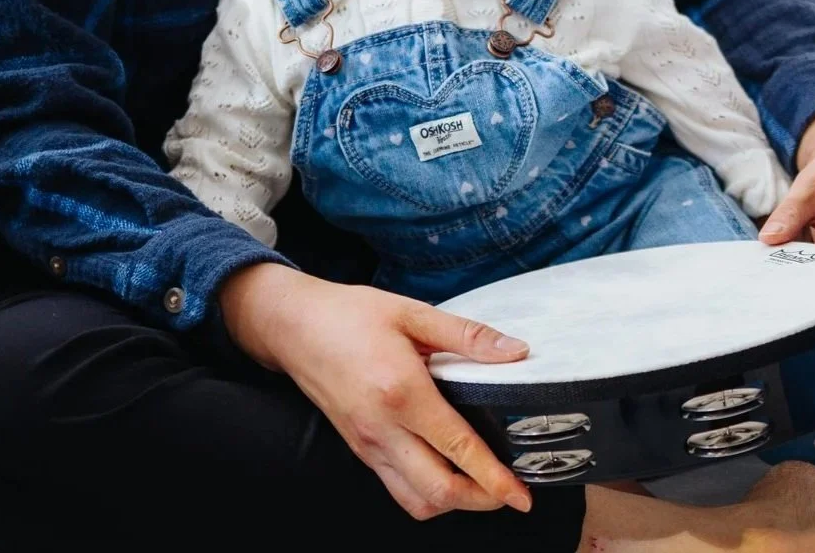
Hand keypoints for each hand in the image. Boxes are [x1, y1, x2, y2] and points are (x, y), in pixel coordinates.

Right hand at [219, 261, 533, 520]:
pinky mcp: (359, 449)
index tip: (520, 495)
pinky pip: (396, 488)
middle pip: (438, 492)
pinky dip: (428, 492)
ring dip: (454, 502)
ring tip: (483, 485)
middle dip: (481, 500)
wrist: (293, 327)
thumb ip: (468, 336)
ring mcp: (368, 444)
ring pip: (415, 500)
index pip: (458, 449)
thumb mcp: (414, 313)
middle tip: (510, 492)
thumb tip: (515, 351)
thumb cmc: (350, 315)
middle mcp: (382, 429)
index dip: (494, 478)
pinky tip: (447, 471)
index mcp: (402, 393)